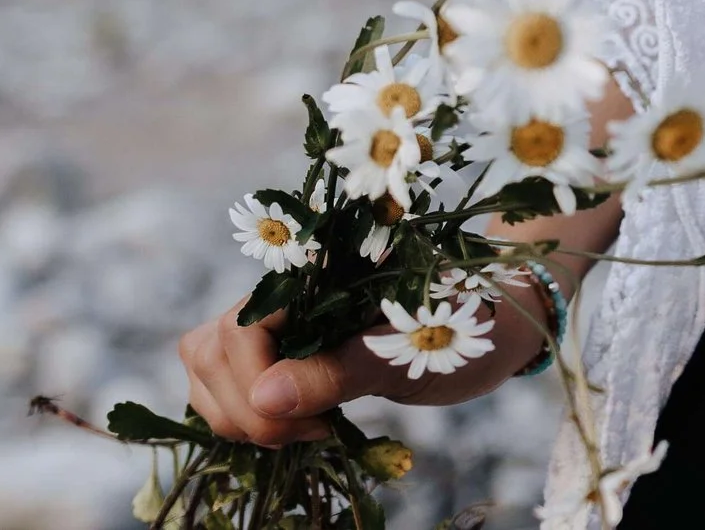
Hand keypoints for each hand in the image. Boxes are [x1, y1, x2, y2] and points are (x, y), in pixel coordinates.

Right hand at [175, 281, 553, 447]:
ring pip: (208, 365)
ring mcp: (280, 319)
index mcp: (320, 270)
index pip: (241, 328)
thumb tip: (266, 398)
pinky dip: (246, 413)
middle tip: (311, 433)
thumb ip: (339, 371)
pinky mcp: (282, 348)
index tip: (310, 424)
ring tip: (307, 430)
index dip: (257, 385)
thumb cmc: (467, 326)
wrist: (496, 326)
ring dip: (239, 413)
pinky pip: (228, 380)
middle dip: (244, 407)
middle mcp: (289, 288)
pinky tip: (297, 427)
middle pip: (211, 348)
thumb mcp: (410, 353)